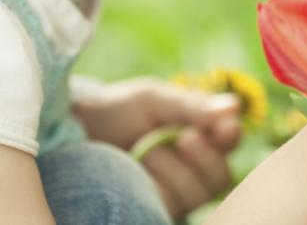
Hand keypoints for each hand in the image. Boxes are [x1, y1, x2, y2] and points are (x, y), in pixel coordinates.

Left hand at [71, 76, 242, 220]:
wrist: (72, 131)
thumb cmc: (115, 110)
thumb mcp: (153, 99)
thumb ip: (192, 106)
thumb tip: (235, 107)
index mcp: (198, 133)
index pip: (228, 141)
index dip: (231, 135)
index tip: (225, 126)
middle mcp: (189, 167)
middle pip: (221, 175)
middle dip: (208, 158)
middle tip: (185, 138)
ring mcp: (171, 192)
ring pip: (201, 194)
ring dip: (181, 172)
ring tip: (149, 151)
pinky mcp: (152, 208)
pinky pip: (174, 207)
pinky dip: (164, 187)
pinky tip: (141, 169)